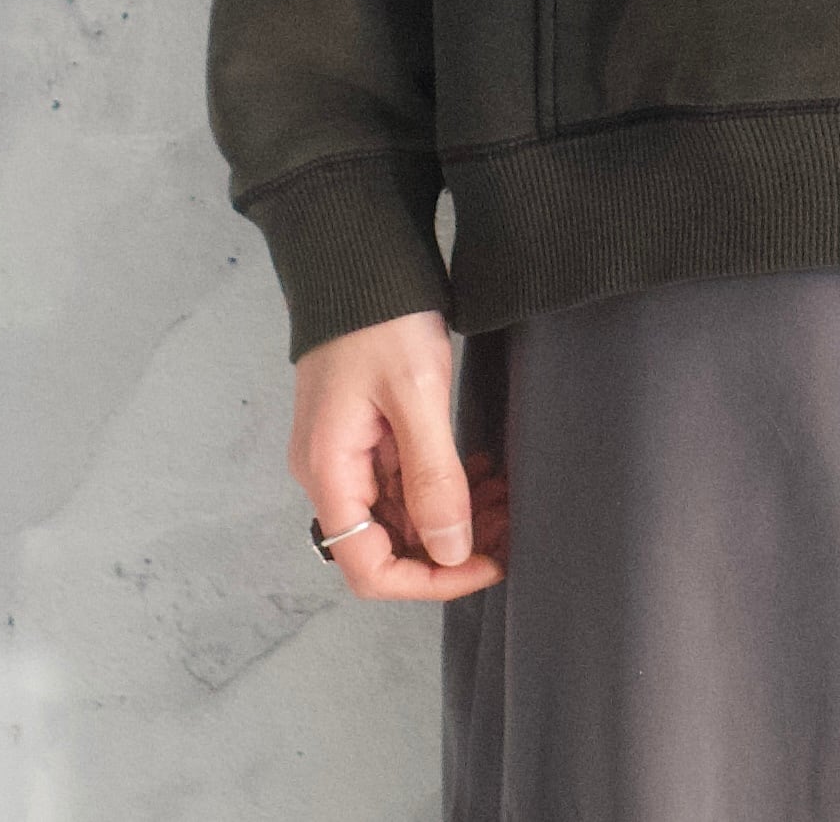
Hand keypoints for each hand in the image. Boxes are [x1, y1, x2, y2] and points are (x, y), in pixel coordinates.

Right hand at [288, 308, 507, 600]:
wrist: (359, 258)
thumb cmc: (383, 319)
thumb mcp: (416, 395)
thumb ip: (433, 477)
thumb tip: (452, 551)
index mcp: (330, 472)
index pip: (369, 567)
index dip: (429, 580)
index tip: (485, 562)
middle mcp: (331, 472)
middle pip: (387, 544)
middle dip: (449, 546)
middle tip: (509, 523)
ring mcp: (348, 451)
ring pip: (401, 512)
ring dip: (451, 514)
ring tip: (505, 496)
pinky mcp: (366, 431)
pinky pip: (404, 479)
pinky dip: (443, 483)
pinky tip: (482, 470)